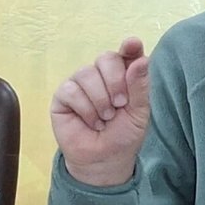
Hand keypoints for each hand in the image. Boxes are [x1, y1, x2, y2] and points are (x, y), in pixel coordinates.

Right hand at [50, 37, 151, 186]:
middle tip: (119, 104)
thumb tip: (141, 59)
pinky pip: (72, 90)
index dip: (129, 47)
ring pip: (87, 73)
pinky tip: (91, 122)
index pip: (127, 53)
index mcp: (124, 75)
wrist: (104, 159)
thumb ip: (139, 86)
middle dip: (115, 81)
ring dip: (100, 100)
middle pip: (106, 58)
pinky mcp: (63, 95)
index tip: (132, 44)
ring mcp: (81, 83)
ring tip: (105, 119)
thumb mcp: (139, 112)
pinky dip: (85, 109)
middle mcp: (101, 75)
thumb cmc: (123, 135)